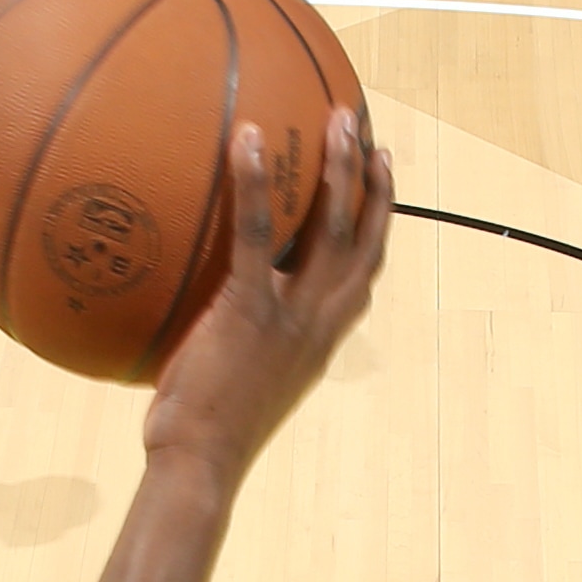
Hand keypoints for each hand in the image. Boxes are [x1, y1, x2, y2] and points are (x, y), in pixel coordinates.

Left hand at [143, 111, 391, 483]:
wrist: (200, 463)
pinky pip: (260, 234)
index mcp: (321, 337)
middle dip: (372, 181)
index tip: (381, 176)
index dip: (377, 221)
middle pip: (363, 238)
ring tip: (335, 118)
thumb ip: (242, 336)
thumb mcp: (239, 376)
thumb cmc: (203, 430)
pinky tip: (246, 139)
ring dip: (339, 169)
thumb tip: (205, 308)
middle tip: (366, 130)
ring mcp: (290, 314)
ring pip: (330, 227)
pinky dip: (256, 183)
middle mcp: (320, 321)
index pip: (364, 271)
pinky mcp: (250, 309)